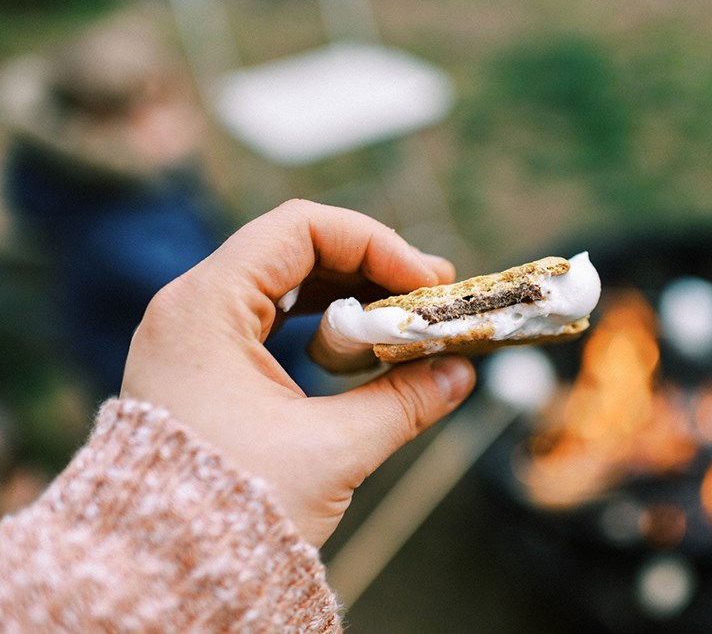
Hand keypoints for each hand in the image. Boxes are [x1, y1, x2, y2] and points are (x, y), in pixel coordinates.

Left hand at [120, 200, 476, 546]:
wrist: (161, 574)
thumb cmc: (231, 511)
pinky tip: (358, 350)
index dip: (375, 243)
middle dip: (371, 267)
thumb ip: (403, 402)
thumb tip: (459, 374)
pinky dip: (321, 324)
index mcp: (205, 308)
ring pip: (285, 283)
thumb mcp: (331, 451)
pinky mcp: (204, 367)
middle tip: (431, 294)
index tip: (427, 280)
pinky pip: (270, 318)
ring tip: (403, 321)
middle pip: (295, 249)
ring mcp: (194, 336)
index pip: (300, 228)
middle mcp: (191, 308)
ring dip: (350, 296)